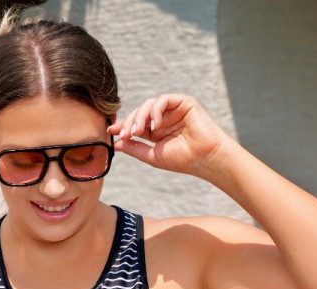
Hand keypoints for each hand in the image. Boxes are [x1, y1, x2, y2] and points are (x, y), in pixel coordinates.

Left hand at [108, 94, 232, 177]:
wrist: (205, 158)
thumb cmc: (183, 160)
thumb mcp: (153, 156)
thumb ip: (135, 148)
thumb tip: (116, 143)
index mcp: (156, 131)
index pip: (136, 125)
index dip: (123, 126)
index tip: (111, 131)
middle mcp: (163, 119)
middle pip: (140, 113)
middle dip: (130, 122)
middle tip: (126, 134)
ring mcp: (172, 110)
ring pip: (149, 105)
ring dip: (140, 117)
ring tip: (138, 131)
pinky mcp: (183, 102)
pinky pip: (163, 100)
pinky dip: (155, 111)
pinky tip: (154, 125)